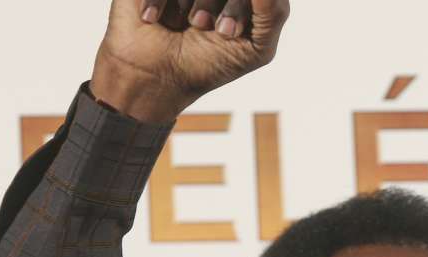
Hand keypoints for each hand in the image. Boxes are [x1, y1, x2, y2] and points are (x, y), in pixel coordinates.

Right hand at [91, 0, 290, 122]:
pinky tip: (153, 19)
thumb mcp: (256, 48)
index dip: (237, 8)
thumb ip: (274, 12)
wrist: (156, 78)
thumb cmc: (209, 64)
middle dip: (215, 3)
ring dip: (190, 1)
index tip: (227, 33)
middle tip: (202, 25)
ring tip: (185, 24)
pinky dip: (159, 0)